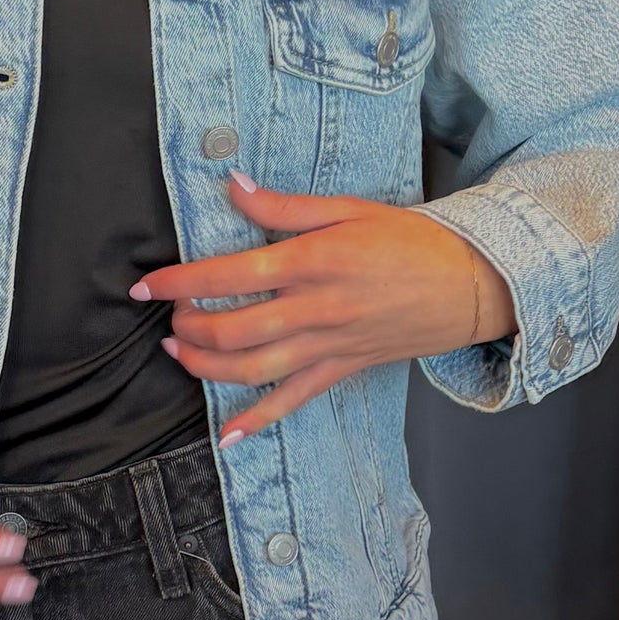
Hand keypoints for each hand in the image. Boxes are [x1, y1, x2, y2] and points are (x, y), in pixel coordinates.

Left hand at [132, 170, 516, 444]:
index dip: (180, 282)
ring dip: (206, 366)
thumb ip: (285, 206)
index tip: (146, 285)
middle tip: (170, 316)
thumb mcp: (350, 208)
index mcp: (313, 262)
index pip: (230, 274)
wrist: (472, 282)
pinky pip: (293, 400)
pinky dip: (258, 421)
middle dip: (189, 326)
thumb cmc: (411, 240)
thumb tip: (232, 184)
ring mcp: (330, 345)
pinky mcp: (343, 369)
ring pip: (253, 369)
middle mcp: (316, 308)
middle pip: (233, 329)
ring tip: (179, 352)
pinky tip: (228, 435)